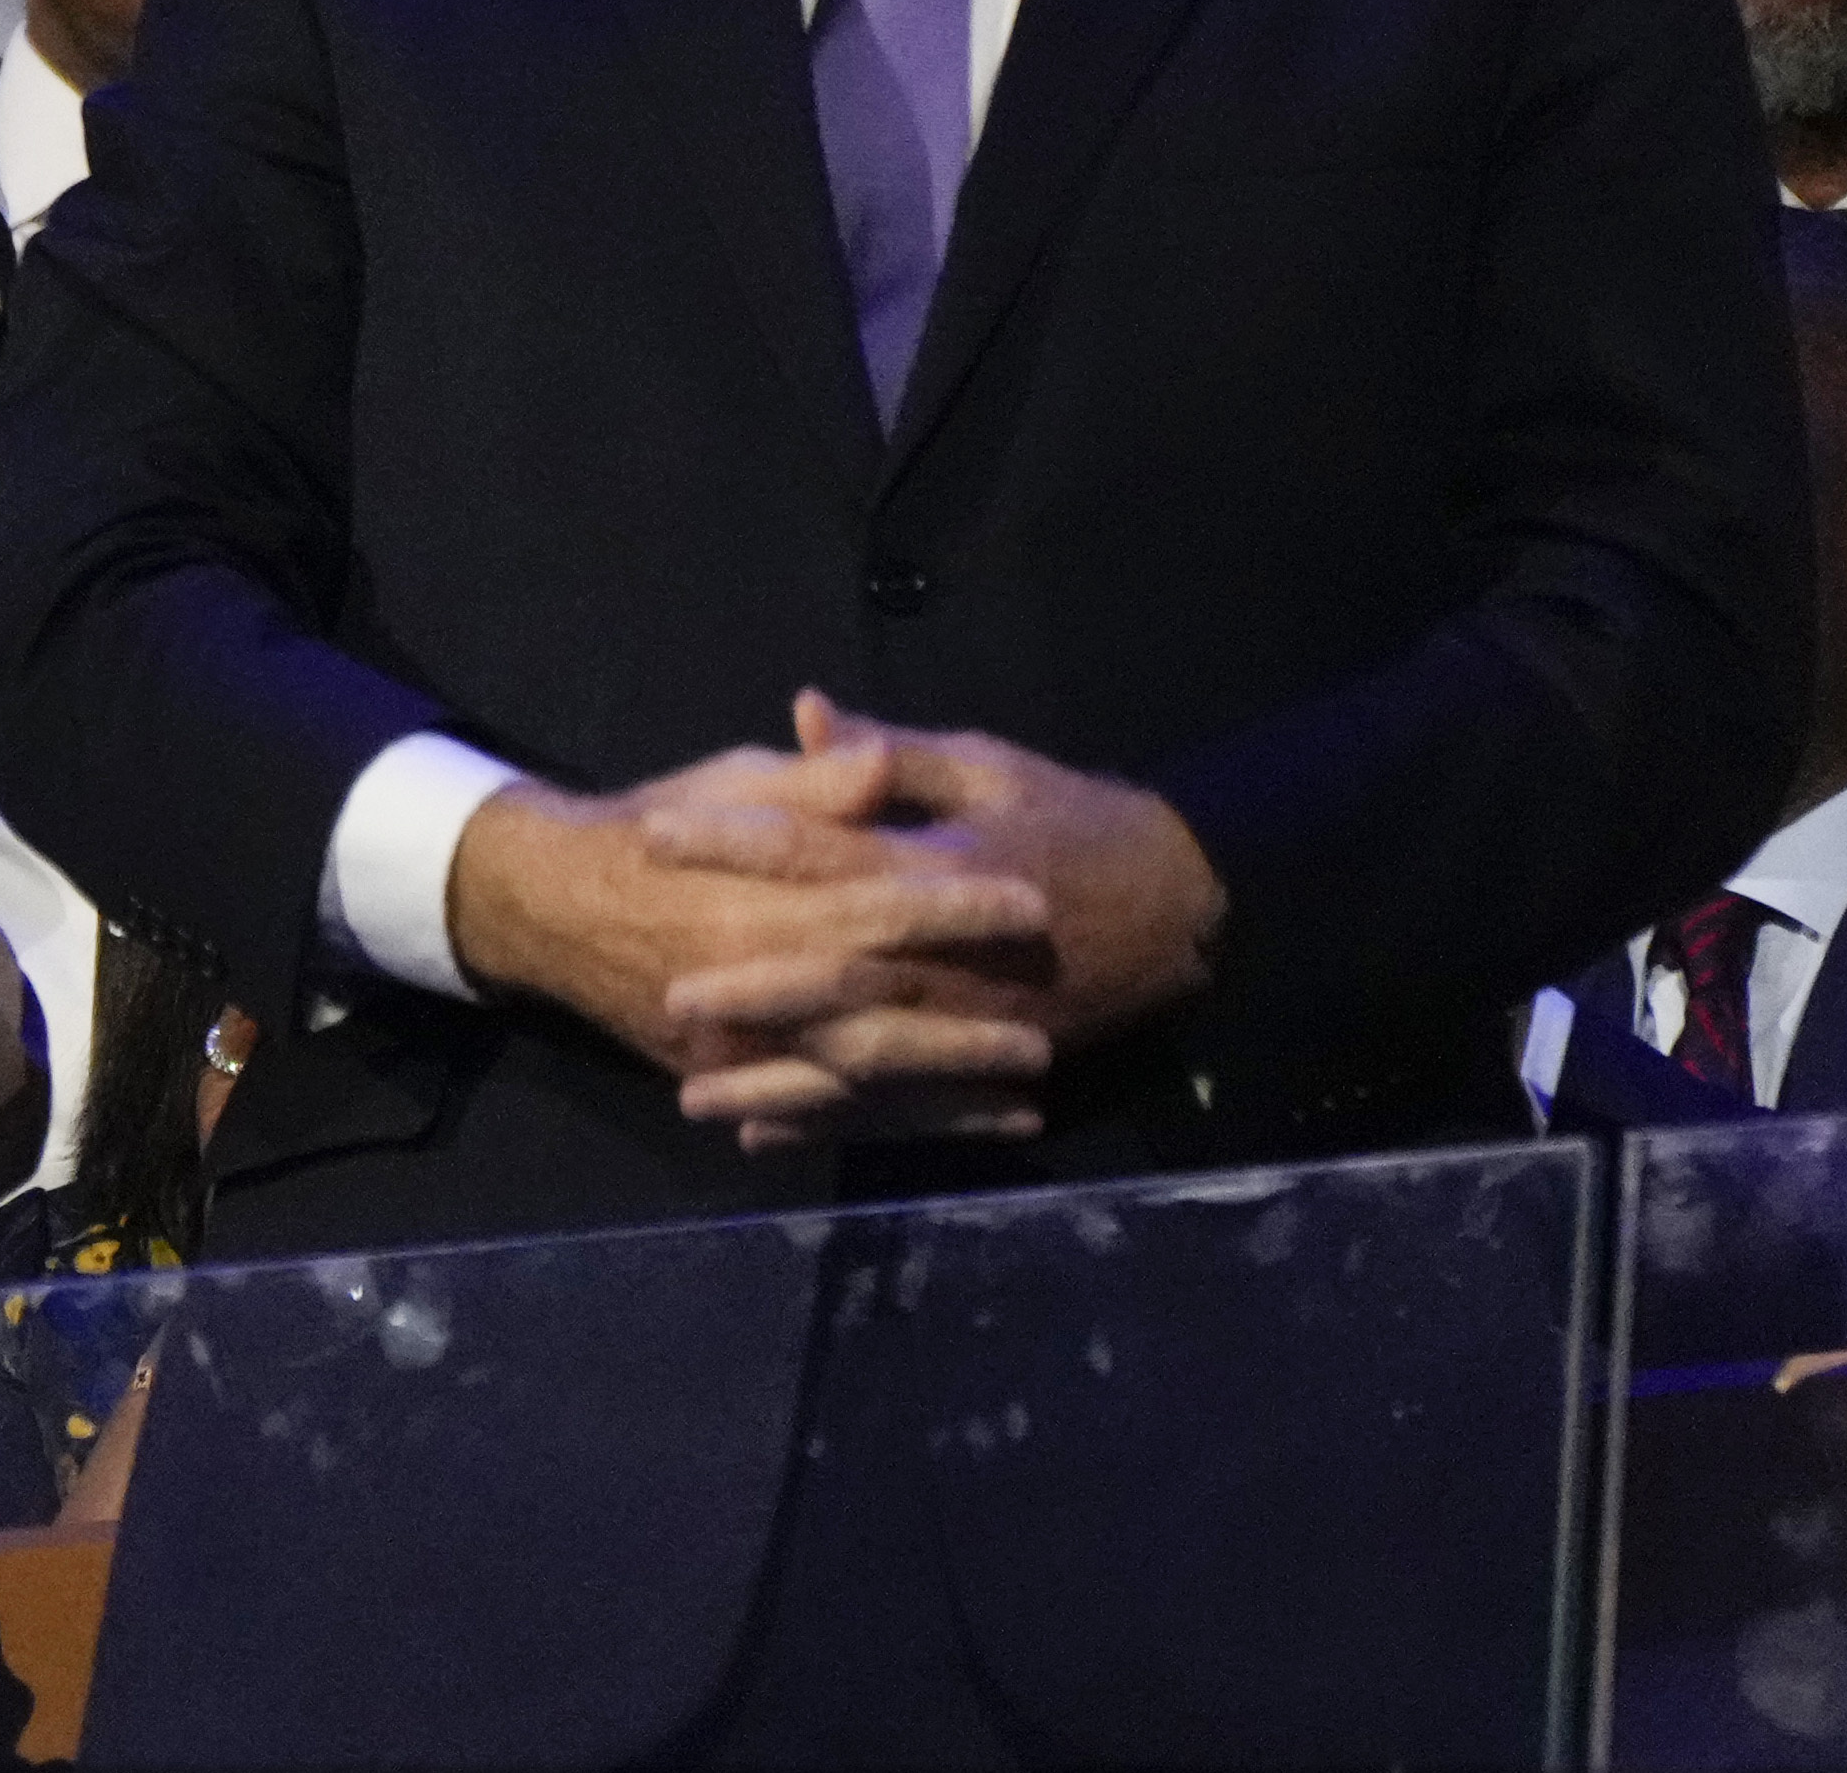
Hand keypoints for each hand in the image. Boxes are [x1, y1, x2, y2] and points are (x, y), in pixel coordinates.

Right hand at [446, 717, 1055, 1147]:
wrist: (549, 901)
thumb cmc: (653, 828)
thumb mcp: (729, 782)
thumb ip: (811, 785)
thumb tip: (880, 762)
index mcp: (753, 901)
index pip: (872, 905)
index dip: (955, 906)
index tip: (1031, 902)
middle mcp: (747, 984)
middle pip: (872, 1014)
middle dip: (963, 1032)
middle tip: (1045, 1039)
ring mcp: (733, 1045)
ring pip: (852, 1082)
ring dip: (943, 1095)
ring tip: (1026, 1099)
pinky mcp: (726, 1078)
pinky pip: (815, 1114)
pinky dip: (890, 1128)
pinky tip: (959, 1131)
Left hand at [636, 692, 1221, 1144]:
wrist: (1188, 909)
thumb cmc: (1076, 822)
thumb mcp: (991, 766)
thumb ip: (892, 752)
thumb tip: (804, 712)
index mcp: (940, 868)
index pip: (821, 850)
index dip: (736, 840)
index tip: (658, 832)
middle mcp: (948, 956)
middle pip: (836, 975)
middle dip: (752, 989)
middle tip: (668, 996)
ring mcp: (969, 1025)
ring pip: (862, 1061)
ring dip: (779, 1083)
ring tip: (694, 1095)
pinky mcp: (986, 1068)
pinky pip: (901, 1106)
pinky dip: (834, 1125)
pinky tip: (764, 1134)